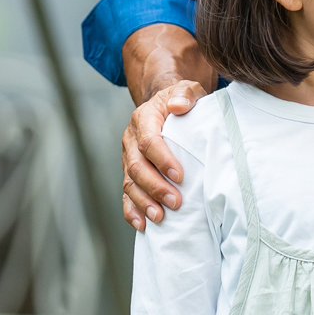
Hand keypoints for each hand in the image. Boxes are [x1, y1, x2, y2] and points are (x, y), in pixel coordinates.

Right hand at [120, 24, 214, 229]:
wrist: (166, 105)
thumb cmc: (181, 100)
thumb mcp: (187, 89)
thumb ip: (185, 94)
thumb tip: (178, 106)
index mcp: (144, 118)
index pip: (149, 141)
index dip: (162, 160)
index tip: (180, 176)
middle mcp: (131, 139)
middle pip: (137, 166)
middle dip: (155, 187)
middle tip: (175, 202)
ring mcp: (128, 157)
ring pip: (130, 183)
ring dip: (144, 202)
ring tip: (160, 218)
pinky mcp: (130, 173)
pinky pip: (126, 194)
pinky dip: (132, 211)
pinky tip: (143, 225)